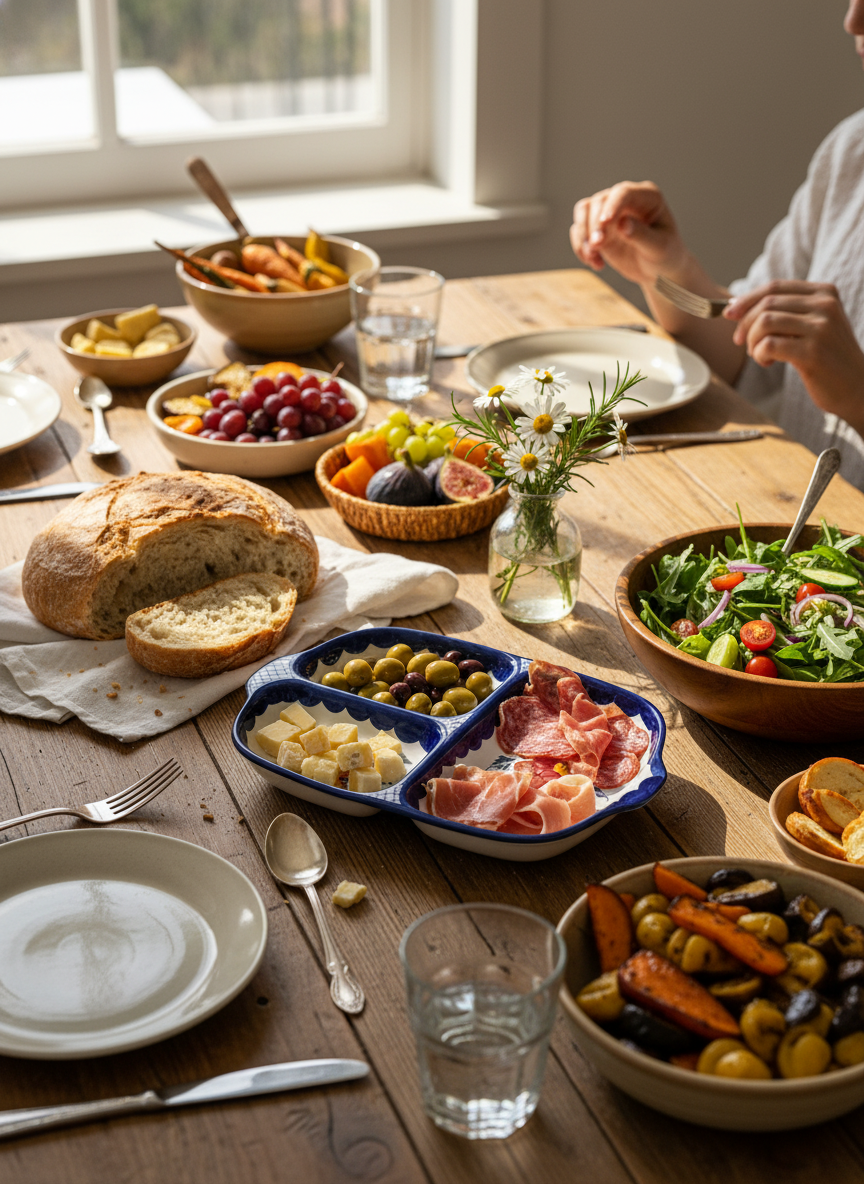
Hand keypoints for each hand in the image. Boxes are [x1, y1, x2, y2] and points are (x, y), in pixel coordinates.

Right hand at [570, 181, 687, 284]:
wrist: (658, 270)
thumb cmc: (665, 255)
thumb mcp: (659, 248)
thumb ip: (642, 235)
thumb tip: (622, 224)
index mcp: (647, 197)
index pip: (623, 193)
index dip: (612, 206)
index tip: (605, 224)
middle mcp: (625, 199)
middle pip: (599, 201)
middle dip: (594, 225)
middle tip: (596, 247)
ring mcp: (609, 212)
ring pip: (583, 211)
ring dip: (583, 235)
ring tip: (593, 257)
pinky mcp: (597, 227)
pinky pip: (579, 230)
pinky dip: (581, 247)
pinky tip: (596, 264)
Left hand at [724, 281, 863, 435]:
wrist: (857, 386)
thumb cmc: (828, 357)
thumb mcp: (814, 325)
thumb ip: (786, 312)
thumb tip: (737, 307)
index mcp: (824, 293)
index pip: (775, 287)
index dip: (746, 299)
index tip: (728, 314)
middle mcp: (824, 306)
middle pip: (766, 304)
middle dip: (745, 323)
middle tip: (741, 341)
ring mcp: (820, 328)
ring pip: (765, 322)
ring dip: (752, 341)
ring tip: (758, 354)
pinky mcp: (812, 352)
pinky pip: (769, 345)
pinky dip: (759, 355)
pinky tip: (768, 363)